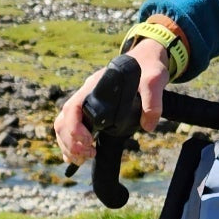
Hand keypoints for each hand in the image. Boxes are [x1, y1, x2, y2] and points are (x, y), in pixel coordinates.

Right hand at [53, 39, 170, 163]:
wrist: (146, 59)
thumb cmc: (148, 66)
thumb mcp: (154, 79)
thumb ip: (152, 101)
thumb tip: (147, 126)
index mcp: (95, 86)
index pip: (73, 107)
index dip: (75, 127)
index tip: (89, 142)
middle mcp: (86, 94)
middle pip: (63, 119)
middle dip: (70, 141)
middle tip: (88, 154)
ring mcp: (87, 102)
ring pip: (63, 125)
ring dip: (68, 145)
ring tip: (82, 159)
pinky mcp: (91, 110)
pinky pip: (72, 127)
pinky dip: (70, 144)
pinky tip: (78, 156)